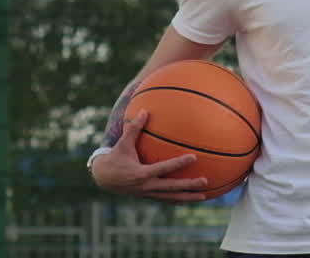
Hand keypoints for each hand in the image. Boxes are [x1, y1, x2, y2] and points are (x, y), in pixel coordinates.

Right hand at [89, 109, 207, 201]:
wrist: (104, 178)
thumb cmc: (115, 157)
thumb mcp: (123, 143)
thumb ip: (134, 128)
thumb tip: (144, 111)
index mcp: (141, 173)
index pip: (164, 168)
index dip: (179, 163)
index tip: (194, 157)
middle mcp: (146, 186)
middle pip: (172, 187)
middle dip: (189, 185)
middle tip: (205, 181)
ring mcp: (148, 193)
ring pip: (171, 197)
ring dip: (187, 197)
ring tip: (204, 196)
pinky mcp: (149, 196)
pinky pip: (167, 199)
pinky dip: (179, 199)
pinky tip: (190, 198)